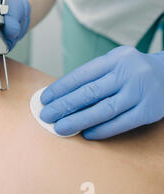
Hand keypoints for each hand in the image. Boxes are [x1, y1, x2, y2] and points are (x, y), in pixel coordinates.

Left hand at [40, 46, 163, 139]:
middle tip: (46, 115)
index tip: (45, 99)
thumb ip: (92, 77)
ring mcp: (140, 92)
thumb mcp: (114, 64)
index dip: (61, 88)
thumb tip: (60, 96)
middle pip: (90, 92)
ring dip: (79, 120)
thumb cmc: (132, 71)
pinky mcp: (149, 111)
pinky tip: (86, 134)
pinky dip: (102, 130)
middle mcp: (128, 74)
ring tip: (60, 128)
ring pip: (104, 109)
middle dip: (64, 106)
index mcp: (115, 59)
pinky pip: (121, 123)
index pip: (82, 75)